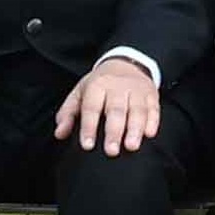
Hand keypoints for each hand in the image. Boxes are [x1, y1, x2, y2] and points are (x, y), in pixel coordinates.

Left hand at [51, 53, 167, 155]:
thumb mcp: (80, 93)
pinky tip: (149, 134)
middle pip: (116, 110)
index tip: (87, 145)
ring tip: (131, 146)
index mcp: (97, 86)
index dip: (89, 127)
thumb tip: (60, 133)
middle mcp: (117, 87)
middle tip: (111, 151)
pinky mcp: (152, 95)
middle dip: (114, 131)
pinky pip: (154, 108)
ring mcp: (136, 90)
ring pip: (137, 110)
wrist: (126, 63)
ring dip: (135, 129)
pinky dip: (153, 121)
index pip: (91, 108)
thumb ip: (68, 113)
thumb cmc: (100, 84)